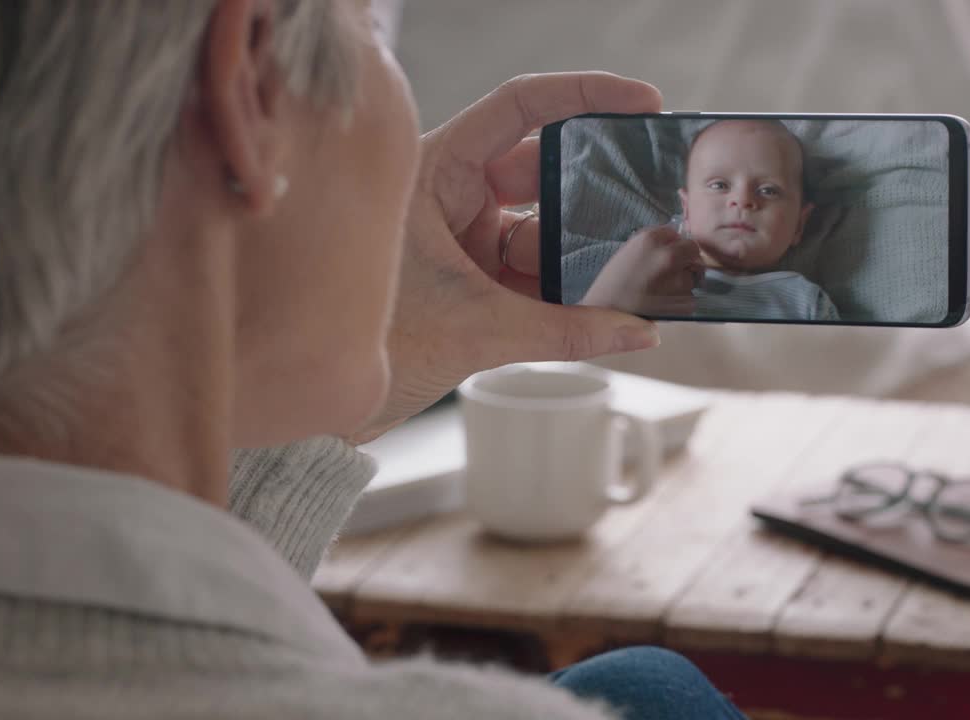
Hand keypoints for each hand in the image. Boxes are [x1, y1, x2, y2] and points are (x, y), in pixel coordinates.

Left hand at [351, 73, 662, 443]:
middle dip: (596, 194)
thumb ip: (565, 332)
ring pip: (542, 233)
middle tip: (652, 200)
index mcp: (431, 173)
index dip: (583, 96)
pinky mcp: (469, 284)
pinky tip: (610, 307)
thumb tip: (639, 333)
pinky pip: (533, 277)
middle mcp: (447, 198)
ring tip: (640, 269)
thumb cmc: (363, 349)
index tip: (641, 102)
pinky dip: (568, 293)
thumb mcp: (474, 331)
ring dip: (586, 256)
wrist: (316, 413)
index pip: (517, 109)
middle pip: (542, 174)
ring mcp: (460, 242)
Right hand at [579, 224, 702, 314]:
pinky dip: (680, 301)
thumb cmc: (612, 284)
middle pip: (692, 250)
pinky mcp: (683, 303)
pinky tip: (662, 303)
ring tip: (659, 291)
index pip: (677, 234)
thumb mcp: (628, 250)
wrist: (605, 314)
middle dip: (684, 259)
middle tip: (670, 272)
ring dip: (682, 281)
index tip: (664, 254)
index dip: (672, 244)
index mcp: (651, 239)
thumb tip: (676, 240)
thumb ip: (654, 242)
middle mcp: (668, 256)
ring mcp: (678, 280)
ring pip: (692, 275)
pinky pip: (690, 297)